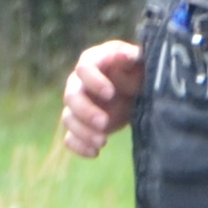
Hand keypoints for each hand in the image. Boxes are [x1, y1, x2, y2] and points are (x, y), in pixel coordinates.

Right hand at [59, 40, 141, 158]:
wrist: (138, 90)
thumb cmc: (138, 70)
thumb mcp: (139, 61)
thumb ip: (131, 57)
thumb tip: (125, 54)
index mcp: (92, 62)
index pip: (83, 69)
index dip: (94, 82)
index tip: (111, 93)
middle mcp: (79, 83)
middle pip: (71, 97)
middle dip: (85, 112)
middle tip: (104, 123)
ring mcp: (78, 106)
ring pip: (68, 119)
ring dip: (83, 132)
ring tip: (103, 142)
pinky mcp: (81, 125)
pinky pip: (70, 137)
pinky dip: (79, 146)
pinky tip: (95, 153)